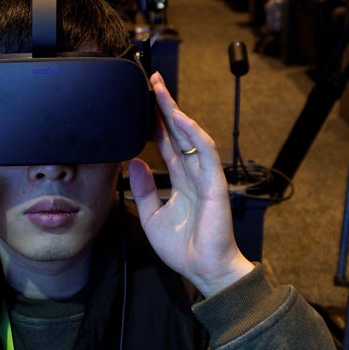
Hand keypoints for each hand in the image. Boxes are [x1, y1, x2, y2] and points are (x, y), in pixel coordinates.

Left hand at [127, 73, 253, 297]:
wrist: (203, 269)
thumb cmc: (183, 248)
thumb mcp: (151, 216)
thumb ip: (144, 188)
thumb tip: (134, 162)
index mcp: (180, 180)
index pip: (165, 143)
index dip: (154, 122)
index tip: (141, 101)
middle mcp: (192, 173)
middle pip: (177, 132)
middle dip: (164, 105)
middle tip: (151, 80)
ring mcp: (204, 175)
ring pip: (189, 134)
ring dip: (175, 111)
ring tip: (160, 89)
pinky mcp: (214, 182)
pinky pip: (203, 151)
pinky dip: (192, 132)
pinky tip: (178, 117)